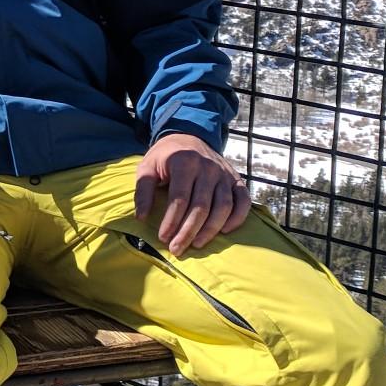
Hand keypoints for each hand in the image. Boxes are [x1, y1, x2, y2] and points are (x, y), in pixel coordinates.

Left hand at [134, 134, 249, 256]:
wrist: (189, 136)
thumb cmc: (165, 157)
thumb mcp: (147, 166)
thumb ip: (143, 190)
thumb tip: (141, 217)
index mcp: (185, 162)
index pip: (180, 198)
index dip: (172, 220)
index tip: (163, 237)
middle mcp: (208, 167)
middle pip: (201, 206)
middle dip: (188, 231)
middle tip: (177, 249)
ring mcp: (224, 173)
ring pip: (223, 206)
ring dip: (211, 229)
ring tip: (196, 244)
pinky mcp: (236, 179)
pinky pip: (243, 200)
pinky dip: (238, 217)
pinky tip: (225, 231)